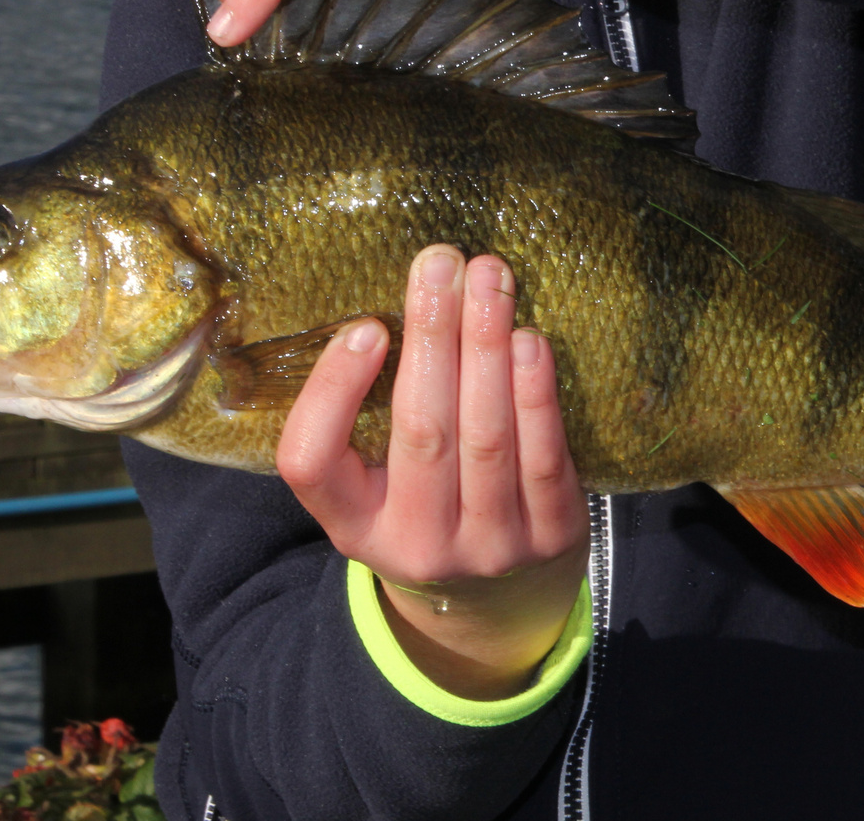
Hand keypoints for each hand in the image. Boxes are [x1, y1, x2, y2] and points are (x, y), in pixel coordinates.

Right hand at [276, 246, 589, 699]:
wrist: (501, 600)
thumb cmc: (428, 509)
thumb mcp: (376, 487)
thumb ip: (368, 416)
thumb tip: (405, 301)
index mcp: (353, 526)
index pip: (312, 464)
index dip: (332, 392)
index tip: (364, 326)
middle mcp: (415, 544)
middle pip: (419, 433)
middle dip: (431, 337)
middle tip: (439, 263)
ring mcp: (488, 547)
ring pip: (485, 437)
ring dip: (488, 347)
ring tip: (489, 278)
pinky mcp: (551, 536)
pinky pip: (544, 454)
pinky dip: (536, 391)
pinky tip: (528, 339)